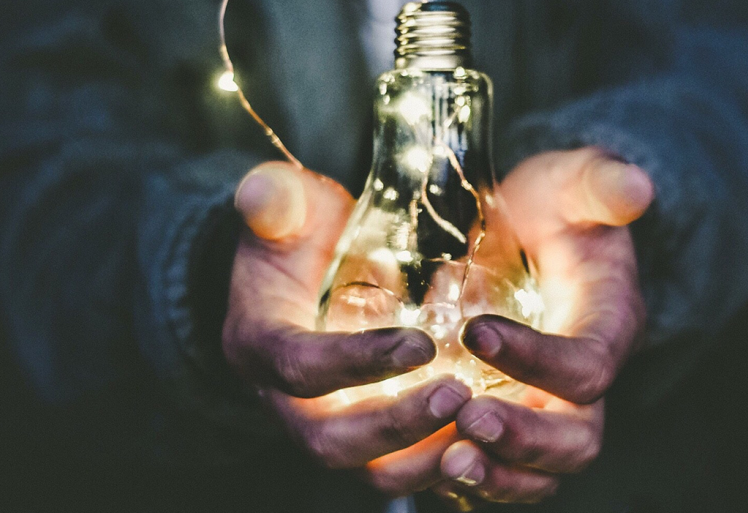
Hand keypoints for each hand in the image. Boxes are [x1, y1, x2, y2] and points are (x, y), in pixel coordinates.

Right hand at [223, 162, 471, 474]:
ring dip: (425, 458)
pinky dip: (442, 463)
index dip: (356, 362)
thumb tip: (261, 194)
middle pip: (330, 441)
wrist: (302, 274)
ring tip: (482, 426)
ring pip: (368, 471)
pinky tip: (488, 440)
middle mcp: (285, 401)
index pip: (299, 367)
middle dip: (396, 427)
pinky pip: (400, 469)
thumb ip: (276, 200)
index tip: (421, 344)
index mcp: (259, 345)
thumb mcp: (286, 207)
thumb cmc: (298, 236)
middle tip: (459, 396)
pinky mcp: (365, 438)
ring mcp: (327, 425)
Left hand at [431, 148, 653, 508]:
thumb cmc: (552, 207)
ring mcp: (547, 407)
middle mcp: (583, 382)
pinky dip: (471, 479)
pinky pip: (501, 470)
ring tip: (448, 461)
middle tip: (468, 420)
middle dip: (524, 439)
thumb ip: (600, 184)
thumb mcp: (572, 182)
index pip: (587, 366)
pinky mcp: (512, 418)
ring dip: (497, 475)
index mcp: (607, 327)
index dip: (538, 359)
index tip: (476, 331)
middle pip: (576, 439)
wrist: (529, 231)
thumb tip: (636, 186)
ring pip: (540, 471)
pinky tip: (427, 464)